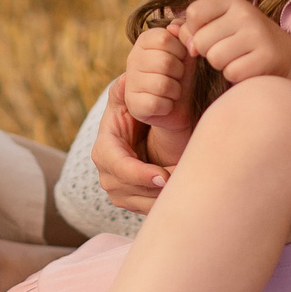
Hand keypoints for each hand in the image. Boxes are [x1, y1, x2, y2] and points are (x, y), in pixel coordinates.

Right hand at [92, 75, 169, 213]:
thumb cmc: (141, 113)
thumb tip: (125, 81)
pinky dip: (164, 204)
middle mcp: (106, 173)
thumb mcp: (131, 98)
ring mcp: (116, 191)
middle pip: (127, 190)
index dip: (137, 174)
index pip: (116, 166)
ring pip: (139, 204)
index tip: (163, 176)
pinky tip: (181, 191)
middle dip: (155, 188)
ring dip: (162, 197)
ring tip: (185, 182)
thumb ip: (126, 90)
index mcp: (105, 147)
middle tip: (182, 180)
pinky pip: (147, 211)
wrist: (146, 133)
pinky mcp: (131, 202)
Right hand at [121, 26, 194, 138]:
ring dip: (175, 91)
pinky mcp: (133, 104)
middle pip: (165, 62)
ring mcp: (130, 82)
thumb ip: (185, 33)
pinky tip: (165, 103)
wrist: (181, 106)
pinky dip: (168, 106)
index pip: (164, 39)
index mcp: (144, 40)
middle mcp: (132, 59)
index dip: (181, 51)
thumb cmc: (183, 74)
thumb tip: (175, 28)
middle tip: (177, 77)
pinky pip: (157, 103)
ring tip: (172, 90)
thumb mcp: (187, 51)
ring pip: (163, 84)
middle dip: (179, 73)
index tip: (181, 59)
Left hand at [175, 0, 290, 86]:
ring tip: (237, 59)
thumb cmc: (242, 41)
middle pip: (201, 41)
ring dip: (221, 65)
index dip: (194, 31)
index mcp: (232, 1)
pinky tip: (247, 68)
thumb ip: (192, 26)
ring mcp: (258, 35)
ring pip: (215, 58)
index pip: (194, 13)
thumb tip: (170, 31)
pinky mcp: (267, 57)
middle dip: (208, 52)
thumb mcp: (220, 25)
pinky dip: (235, 75)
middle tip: (227, 50)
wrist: (285, 56)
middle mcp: (246, 14)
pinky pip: (232, 72)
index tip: (208, 36)